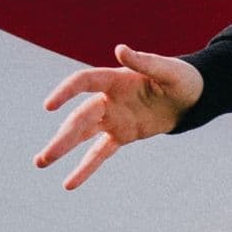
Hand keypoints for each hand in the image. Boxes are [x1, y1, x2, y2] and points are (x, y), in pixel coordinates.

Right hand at [34, 44, 203, 189]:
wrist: (191, 98)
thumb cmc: (179, 78)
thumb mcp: (167, 70)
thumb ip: (144, 62)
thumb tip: (119, 49)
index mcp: (113, 80)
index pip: (82, 83)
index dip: (66, 93)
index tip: (49, 106)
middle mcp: (107, 100)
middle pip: (79, 119)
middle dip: (62, 139)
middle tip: (42, 158)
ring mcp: (112, 119)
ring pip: (82, 135)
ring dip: (62, 149)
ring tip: (41, 162)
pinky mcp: (121, 135)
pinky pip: (100, 153)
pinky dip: (86, 167)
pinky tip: (70, 182)